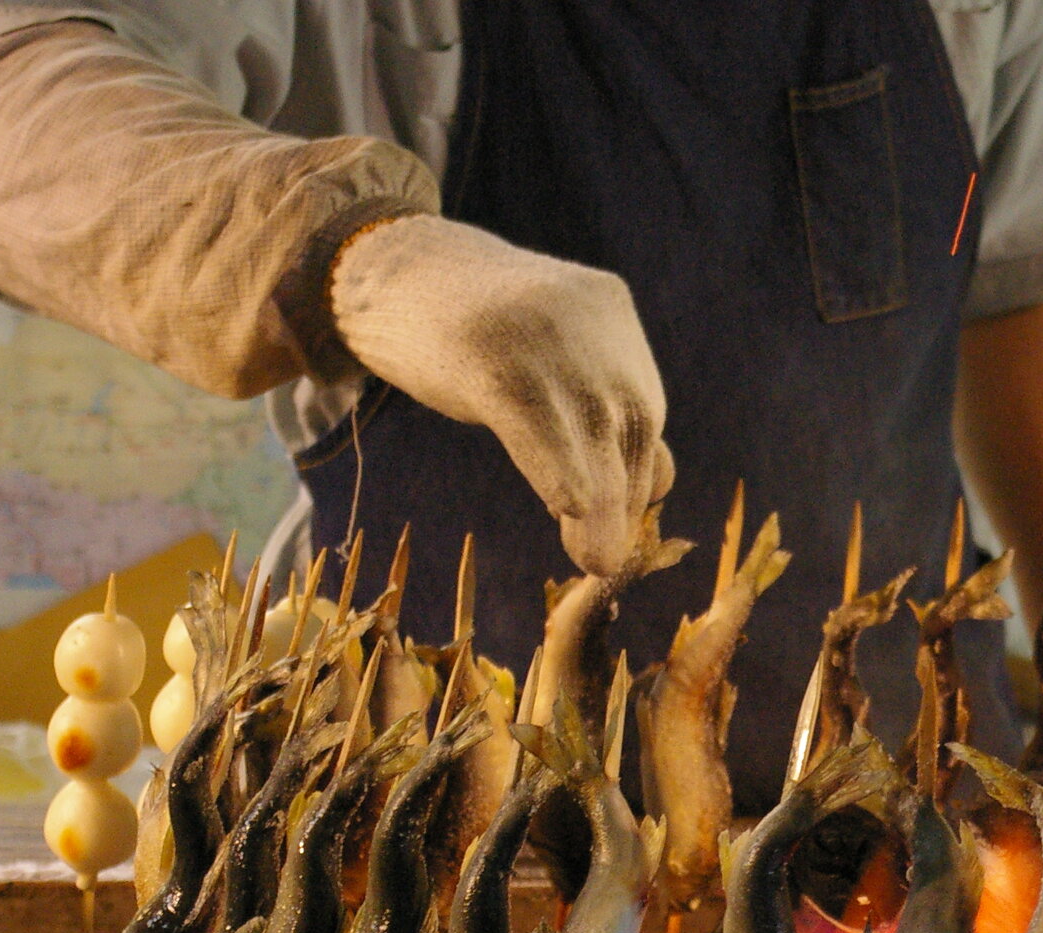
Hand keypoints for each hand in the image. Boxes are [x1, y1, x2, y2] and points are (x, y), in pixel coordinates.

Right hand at [329, 214, 674, 576]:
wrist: (380, 263)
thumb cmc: (467, 325)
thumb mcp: (547, 355)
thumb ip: (601, 405)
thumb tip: (661, 485)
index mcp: (606, 306)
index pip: (644, 407)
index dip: (638, 474)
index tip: (620, 524)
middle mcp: (585, 311)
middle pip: (627, 420)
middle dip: (623, 495)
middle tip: (605, 557)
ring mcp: (538, 324)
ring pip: (588, 427)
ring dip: (599, 503)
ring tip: (593, 558)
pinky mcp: (487, 348)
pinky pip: (534, 420)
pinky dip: (556, 469)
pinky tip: (567, 508)